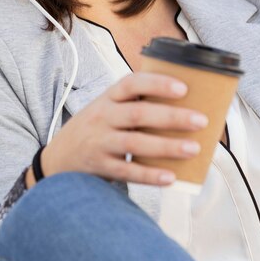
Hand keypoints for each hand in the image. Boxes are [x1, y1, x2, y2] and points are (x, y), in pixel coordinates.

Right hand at [40, 72, 207, 185]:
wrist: (57, 158)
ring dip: (166, 146)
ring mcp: (99, 143)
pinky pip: (127, 172)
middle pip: (138, 114)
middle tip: (201, 120)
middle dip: (172, 117)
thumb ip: (136, 104)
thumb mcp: (108, 108)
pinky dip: (150, 175)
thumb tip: (188, 106)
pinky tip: (171, 177)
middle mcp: (102, 117)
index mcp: (108, 98)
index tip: (183, 87)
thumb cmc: (96, 128)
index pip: (131, 83)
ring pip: (134, 144)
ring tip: (194, 148)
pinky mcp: (100, 167)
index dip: (157, 83)